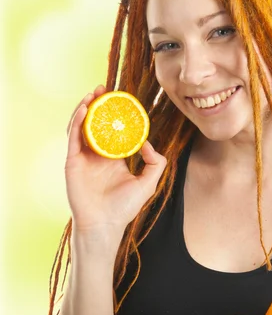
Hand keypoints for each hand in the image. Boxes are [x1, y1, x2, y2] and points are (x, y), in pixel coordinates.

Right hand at [65, 85, 166, 242]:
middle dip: (98, 105)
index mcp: (112, 158)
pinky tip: (84, 109)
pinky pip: (73, 137)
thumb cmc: (124, 208)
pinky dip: (77, 121)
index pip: (112, 129)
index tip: (120, 98)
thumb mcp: (148, 183)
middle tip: (104, 89)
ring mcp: (83, 158)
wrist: (105, 225)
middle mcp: (96, 155)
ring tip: (93, 93)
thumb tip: (148, 142)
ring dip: (85, 108)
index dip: (114, 114)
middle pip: (95, 123)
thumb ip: (155, 163)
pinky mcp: (72, 162)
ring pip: (81, 126)